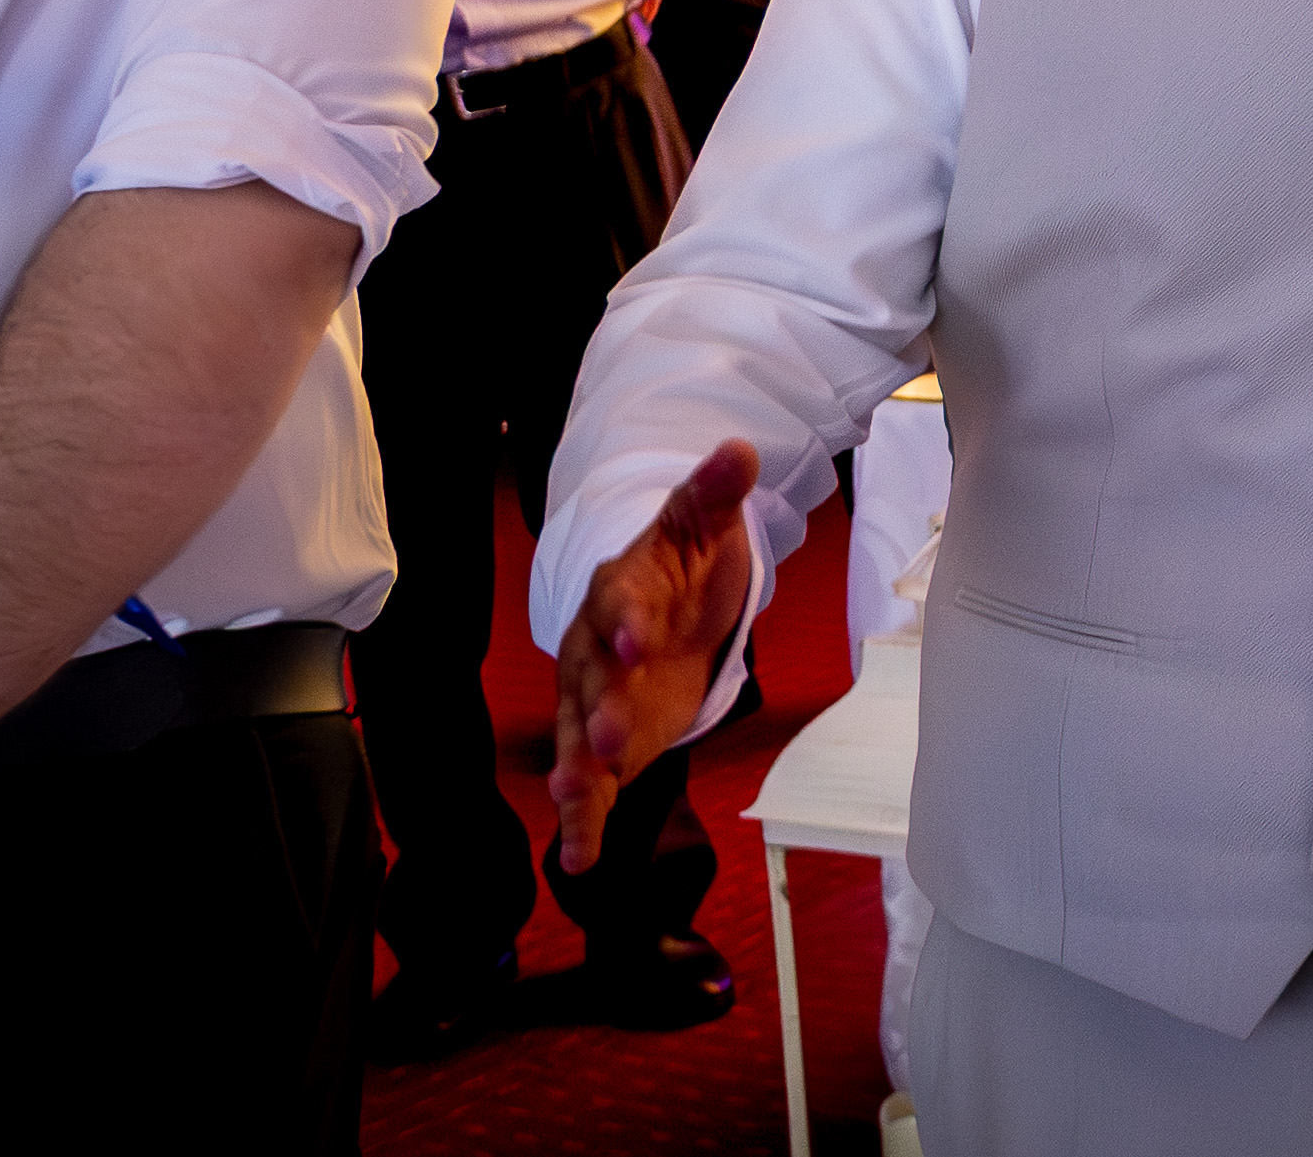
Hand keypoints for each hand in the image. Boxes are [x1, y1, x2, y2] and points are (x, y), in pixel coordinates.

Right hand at [549, 441, 757, 871]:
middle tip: (604, 742)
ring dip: (575, 772)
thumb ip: (716, 492)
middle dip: (596, 711)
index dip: (625, 620)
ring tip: (571, 803)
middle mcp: (594, 651)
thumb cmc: (682, 564)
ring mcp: (593, 704)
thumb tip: (742, 449)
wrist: (665, 606)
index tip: (635, 640)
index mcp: (620, 592)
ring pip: (574, 739)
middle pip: (591, 682)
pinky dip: (581, 823)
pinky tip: (577, 863)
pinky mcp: (605, 747)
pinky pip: (588, 787)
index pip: (620, 603)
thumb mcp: (702, 524)